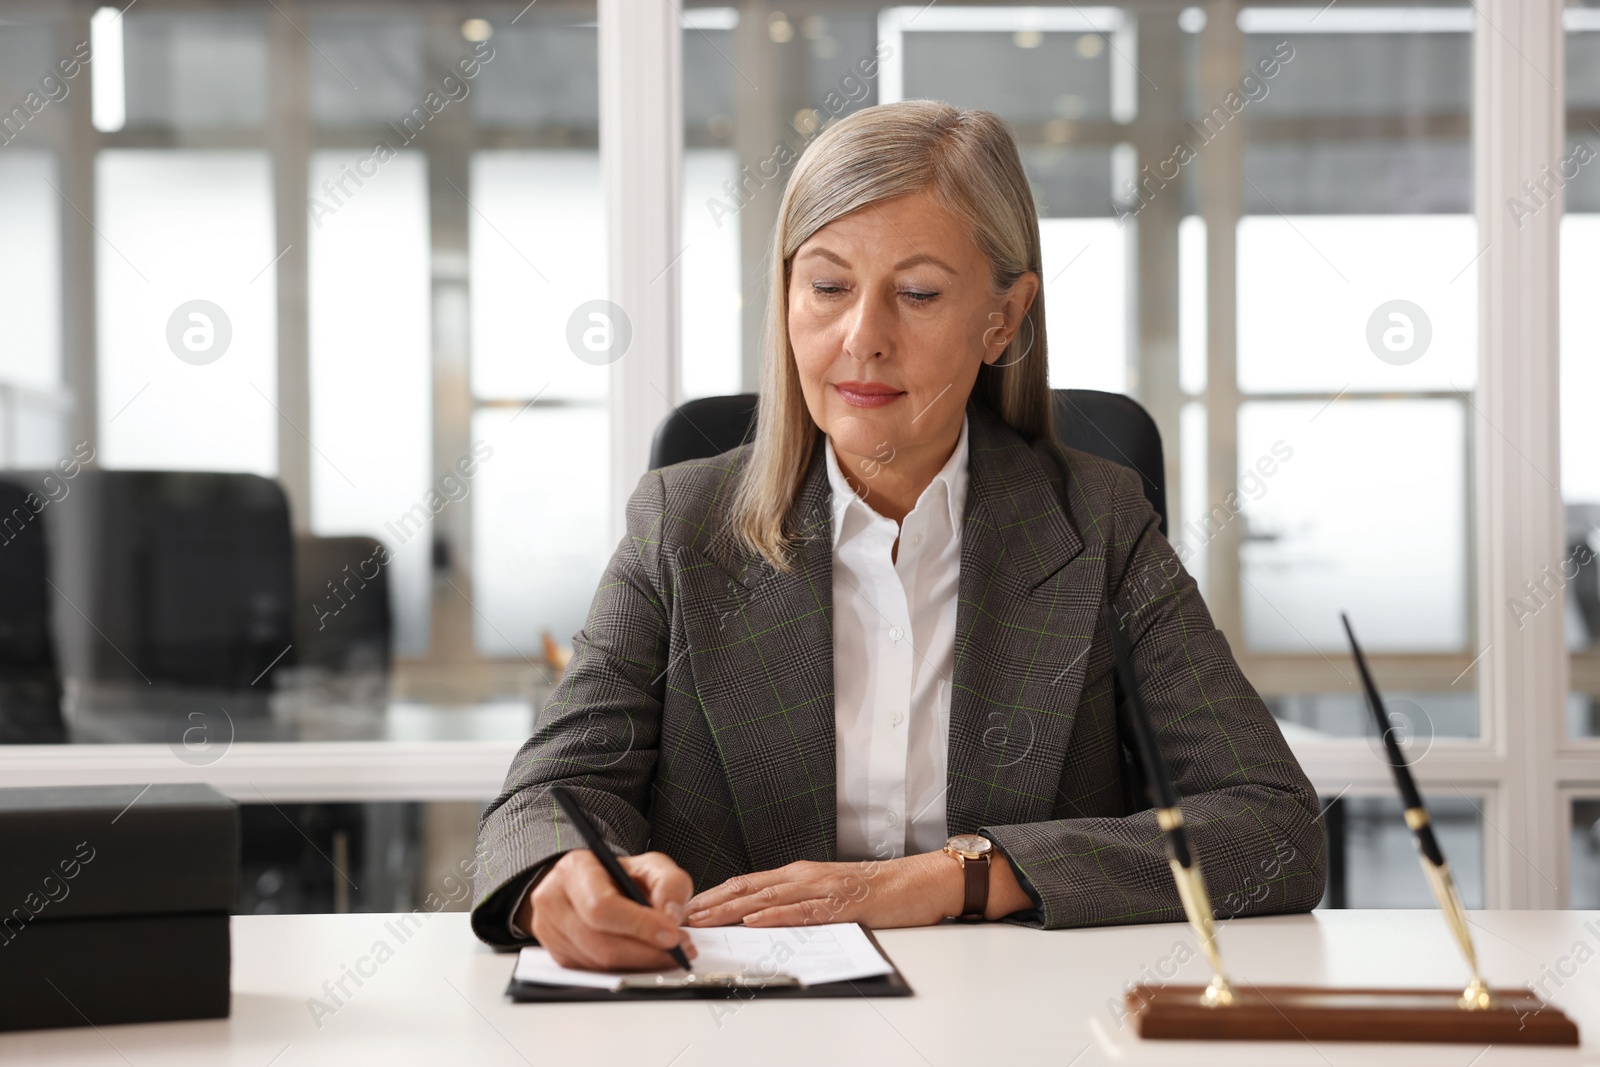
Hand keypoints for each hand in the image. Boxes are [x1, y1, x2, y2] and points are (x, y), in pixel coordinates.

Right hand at [519, 849, 697, 970]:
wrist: (593, 885)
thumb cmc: (619, 875)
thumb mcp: (650, 866)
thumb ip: (669, 883)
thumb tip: (670, 917)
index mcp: (574, 870)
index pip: (601, 906)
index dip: (639, 925)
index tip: (671, 934)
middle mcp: (554, 900)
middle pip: (600, 942)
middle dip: (646, 951)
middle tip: (679, 949)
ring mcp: (551, 931)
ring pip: (599, 962)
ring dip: (640, 963)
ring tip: (668, 953)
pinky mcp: (559, 956)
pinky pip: (595, 972)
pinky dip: (626, 969)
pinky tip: (645, 957)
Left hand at [685, 849, 1035, 928]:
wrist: (920, 882)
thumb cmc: (877, 891)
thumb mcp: (828, 895)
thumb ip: (798, 904)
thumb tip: (762, 918)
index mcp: (799, 875)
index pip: (746, 883)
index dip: (713, 895)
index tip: (685, 908)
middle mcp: (805, 876)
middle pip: (748, 888)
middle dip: (711, 902)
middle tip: (680, 915)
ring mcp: (823, 887)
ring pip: (769, 897)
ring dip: (733, 908)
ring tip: (704, 918)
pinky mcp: (843, 903)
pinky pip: (805, 910)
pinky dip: (778, 914)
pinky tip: (757, 919)